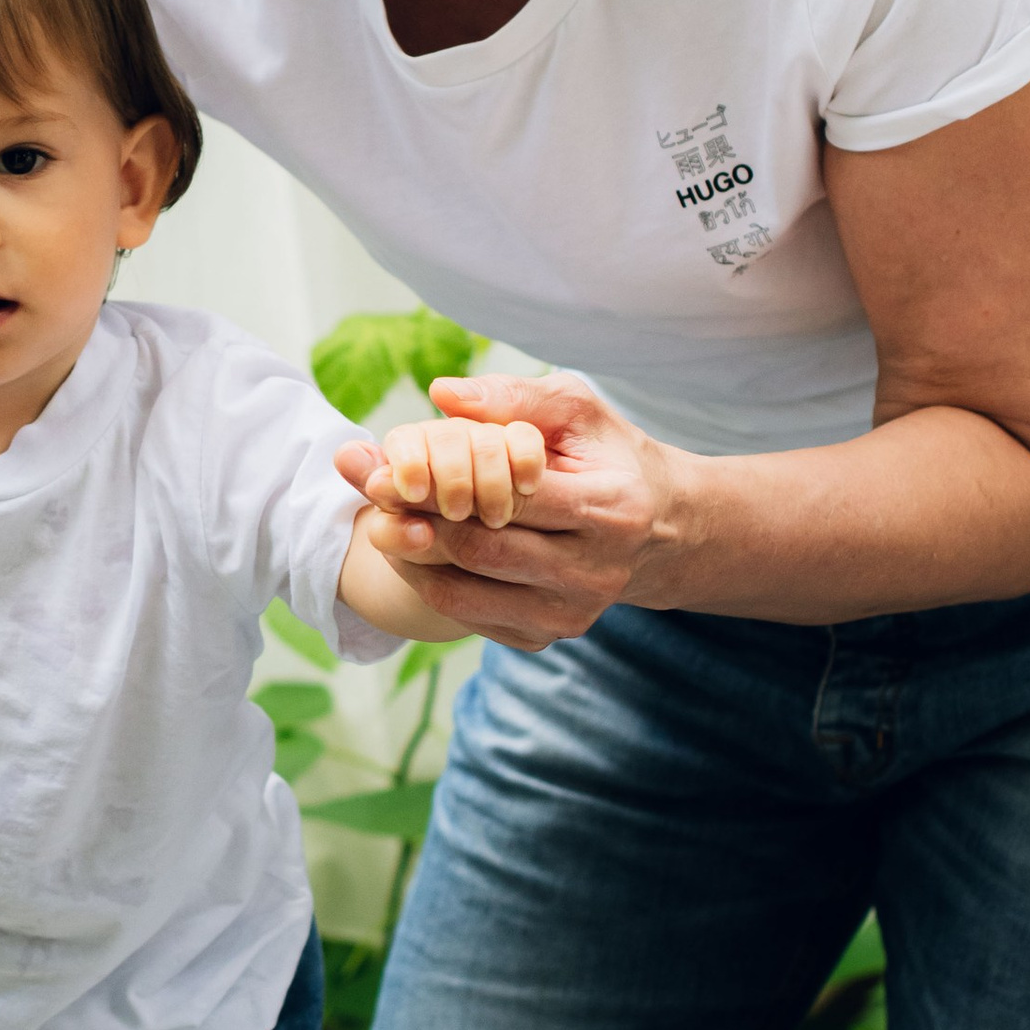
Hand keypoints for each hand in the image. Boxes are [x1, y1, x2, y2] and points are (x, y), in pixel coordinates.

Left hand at [336, 373, 685, 653]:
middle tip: (367, 500)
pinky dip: (431, 584)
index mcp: (608, 509)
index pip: (509, 499)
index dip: (438, 483)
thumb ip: (513, 396)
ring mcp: (572, 612)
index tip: (380, 472)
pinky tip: (413, 553)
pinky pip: (470, 617)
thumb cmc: (608, 457)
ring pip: (466, 593)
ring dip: (413, 560)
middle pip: (480, 550)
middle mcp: (594, 571)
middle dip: (414, 523)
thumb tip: (442, 393)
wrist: (661, 530)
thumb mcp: (577, 410)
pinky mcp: (549, 636)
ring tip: (381, 525)